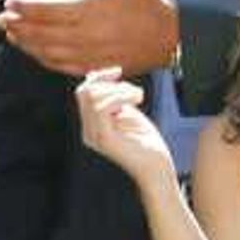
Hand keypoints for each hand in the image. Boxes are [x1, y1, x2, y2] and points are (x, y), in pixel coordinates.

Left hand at [0, 0, 181, 76]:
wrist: (172, 39)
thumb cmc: (150, 4)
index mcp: (93, 11)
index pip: (50, 10)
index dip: (27, 7)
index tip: (10, 2)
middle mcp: (87, 36)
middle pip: (43, 33)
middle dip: (20, 25)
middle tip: (2, 18)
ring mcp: (89, 56)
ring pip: (48, 52)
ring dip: (27, 43)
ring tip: (11, 33)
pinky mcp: (94, 68)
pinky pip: (61, 66)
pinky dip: (43, 59)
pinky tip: (34, 51)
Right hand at [74, 70, 175, 184]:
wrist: (156, 167)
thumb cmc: (146, 142)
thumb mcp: (127, 113)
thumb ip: (114, 98)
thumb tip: (103, 74)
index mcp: (91, 125)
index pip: (83, 93)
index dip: (98, 77)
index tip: (118, 72)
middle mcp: (88, 131)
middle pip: (85, 92)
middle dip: (110, 84)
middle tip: (134, 93)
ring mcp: (94, 136)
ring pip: (93, 97)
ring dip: (120, 90)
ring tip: (138, 97)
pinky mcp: (104, 139)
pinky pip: (102, 108)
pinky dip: (121, 97)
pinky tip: (137, 100)